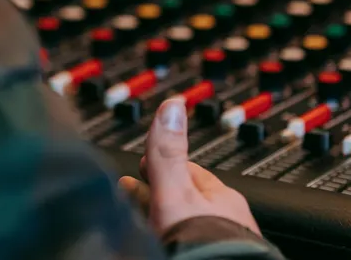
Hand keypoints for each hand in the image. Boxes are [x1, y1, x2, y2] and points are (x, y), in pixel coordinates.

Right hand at [117, 98, 260, 238]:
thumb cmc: (208, 247)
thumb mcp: (176, 192)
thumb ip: (168, 153)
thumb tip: (172, 106)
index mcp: (220, 198)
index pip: (185, 171)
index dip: (156, 167)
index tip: (137, 166)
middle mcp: (222, 222)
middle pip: (181, 201)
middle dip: (152, 195)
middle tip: (128, 191)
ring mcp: (213, 244)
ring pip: (179, 226)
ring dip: (155, 221)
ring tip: (131, 220)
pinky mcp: (199, 257)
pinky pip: (176, 245)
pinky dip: (159, 242)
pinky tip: (149, 244)